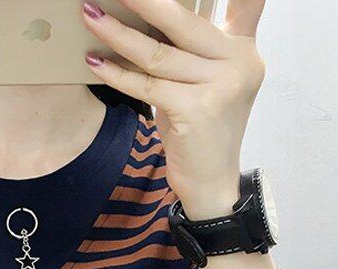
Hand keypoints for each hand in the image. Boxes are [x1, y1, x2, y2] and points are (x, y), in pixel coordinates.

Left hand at [82, 0, 266, 218]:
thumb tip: (149, 13)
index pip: (247, 3)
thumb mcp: (207, 82)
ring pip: (157, 53)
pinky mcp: (196, 110)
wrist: (212, 182)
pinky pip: (147, 85)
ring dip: (117, 34)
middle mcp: (239, 63)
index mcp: (243, 50)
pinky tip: (95, 62)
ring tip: (90, 15)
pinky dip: (117, 74)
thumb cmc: (200, 130)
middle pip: (183, 21)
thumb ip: (196, 48)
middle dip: (143, 1)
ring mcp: (220, 87)